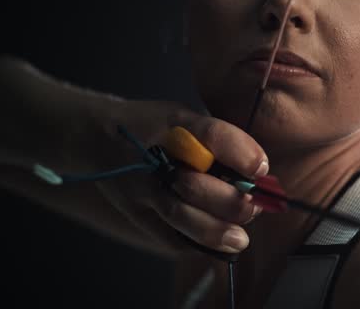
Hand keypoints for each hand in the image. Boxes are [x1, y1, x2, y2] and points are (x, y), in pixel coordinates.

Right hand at [91, 98, 268, 254]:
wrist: (97, 138)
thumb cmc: (155, 126)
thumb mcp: (185, 116)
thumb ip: (218, 139)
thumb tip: (259, 169)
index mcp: (172, 123)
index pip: (212, 135)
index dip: (242, 153)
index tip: (261, 169)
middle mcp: (154, 156)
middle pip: (196, 184)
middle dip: (231, 201)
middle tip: (254, 207)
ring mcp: (141, 188)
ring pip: (180, 216)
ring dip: (215, 230)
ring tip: (239, 239)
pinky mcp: (134, 212)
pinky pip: (168, 235)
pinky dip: (195, 243)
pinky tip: (215, 244)